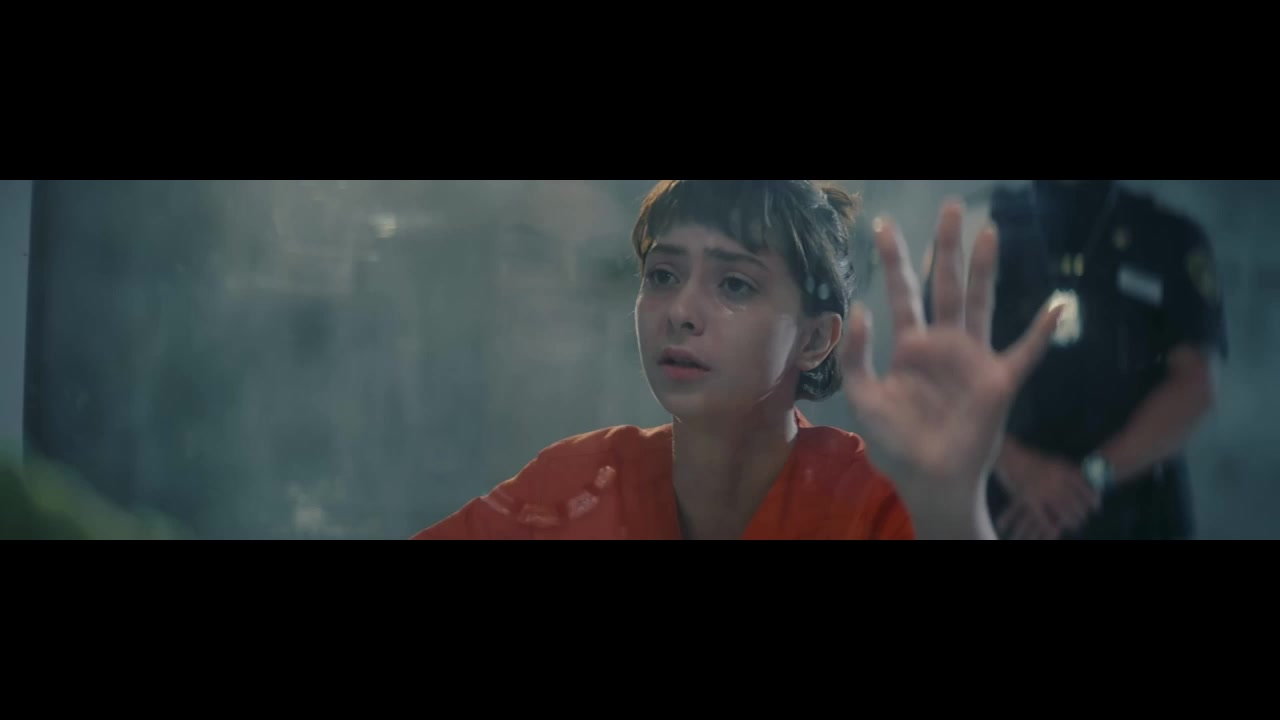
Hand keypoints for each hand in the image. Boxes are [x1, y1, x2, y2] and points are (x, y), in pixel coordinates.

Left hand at [841, 202, 1063, 538]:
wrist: (928, 476)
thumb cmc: (896, 439)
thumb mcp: (863, 396)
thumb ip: (858, 354)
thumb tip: (860, 308)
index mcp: (910, 345)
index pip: (902, 293)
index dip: (894, 260)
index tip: (884, 225)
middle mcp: (944, 343)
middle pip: (945, 285)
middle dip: (946, 247)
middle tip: (950, 207)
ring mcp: (973, 359)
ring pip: (981, 303)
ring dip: (984, 269)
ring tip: (987, 232)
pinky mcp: (999, 382)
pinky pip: (1025, 353)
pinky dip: (1042, 331)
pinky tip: (1058, 306)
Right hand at [997, 458, 1099, 539]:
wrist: (1012, 457)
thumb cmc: (1033, 458)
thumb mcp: (1055, 460)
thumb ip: (1069, 471)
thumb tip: (1085, 480)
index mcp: (1064, 470)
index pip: (1084, 487)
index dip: (1092, 499)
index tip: (1097, 507)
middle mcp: (1057, 482)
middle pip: (1075, 502)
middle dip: (1082, 512)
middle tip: (1085, 518)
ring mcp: (1044, 492)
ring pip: (1063, 511)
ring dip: (1071, 520)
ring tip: (1075, 524)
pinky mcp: (1030, 500)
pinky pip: (1043, 516)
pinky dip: (1050, 524)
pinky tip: (1056, 529)